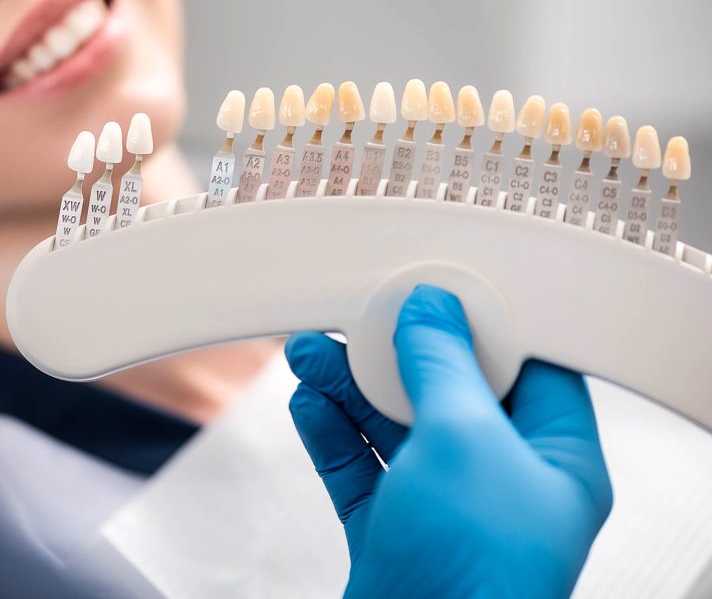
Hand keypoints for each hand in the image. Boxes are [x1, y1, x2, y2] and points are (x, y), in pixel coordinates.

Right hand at [286, 285, 612, 598]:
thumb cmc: (477, 578)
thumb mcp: (464, 441)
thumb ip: (443, 366)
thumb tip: (431, 309)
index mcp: (553, 459)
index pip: (526, 368)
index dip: (480, 325)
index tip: (435, 291)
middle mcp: (499, 482)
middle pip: (444, 392)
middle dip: (391, 354)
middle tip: (353, 319)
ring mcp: (441, 508)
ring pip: (392, 427)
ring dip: (348, 387)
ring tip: (309, 353)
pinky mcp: (392, 531)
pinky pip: (359, 467)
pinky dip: (331, 432)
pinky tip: (309, 403)